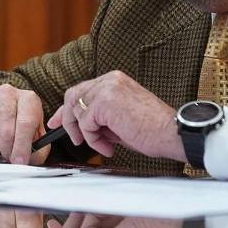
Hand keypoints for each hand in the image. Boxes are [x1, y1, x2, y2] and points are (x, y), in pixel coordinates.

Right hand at [0, 84, 50, 164]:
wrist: (2, 115)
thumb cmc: (21, 128)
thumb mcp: (36, 138)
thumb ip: (37, 150)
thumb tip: (23, 160)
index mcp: (28, 99)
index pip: (26, 123)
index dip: (22, 146)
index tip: (20, 162)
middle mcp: (6, 93)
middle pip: (5, 128)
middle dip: (7, 149)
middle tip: (9, 157)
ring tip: (0, 146)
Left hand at [48, 71, 182, 160]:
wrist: (172, 134)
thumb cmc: (152, 131)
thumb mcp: (118, 120)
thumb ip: (98, 117)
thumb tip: (78, 125)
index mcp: (114, 81)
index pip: (81, 90)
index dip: (65, 108)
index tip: (56, 122)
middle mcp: (109, 80)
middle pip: (72, 97)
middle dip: (68, 120)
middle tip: (75, 139)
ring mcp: (107, 88)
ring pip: (78, 112)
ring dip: (87, 134)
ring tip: (105, 145)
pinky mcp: (105, 102)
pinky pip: (86, 124)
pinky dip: (93, 139)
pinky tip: (109, 146)